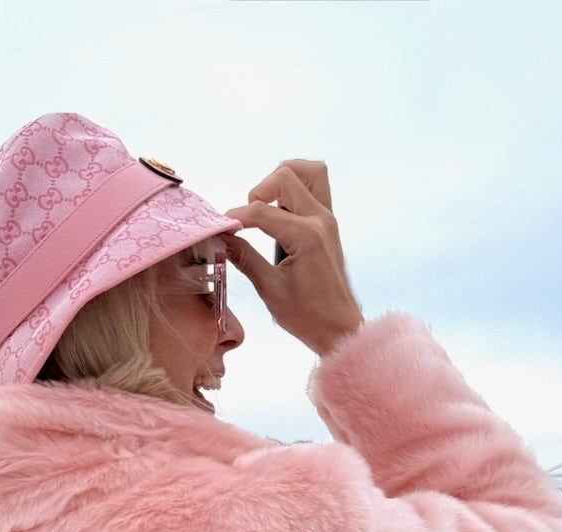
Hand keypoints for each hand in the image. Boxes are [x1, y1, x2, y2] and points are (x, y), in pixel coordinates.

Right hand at [221, 159, 362, 356]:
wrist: (339, 329)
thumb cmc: (308, 317)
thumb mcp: (270, 290)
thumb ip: (246, 259)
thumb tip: (223, 239)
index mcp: (306, 236)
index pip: (263, 211)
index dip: (237, 217)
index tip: (221, 228)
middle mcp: (321, 220)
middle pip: (287, 176)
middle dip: (260, 191)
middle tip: (247, 218)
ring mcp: (328, 220)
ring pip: (309, 173)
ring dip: (283, 180)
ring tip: (265, 204)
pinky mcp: (328, 224)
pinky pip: (315, 188)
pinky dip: (294, 189)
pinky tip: (278, 212)